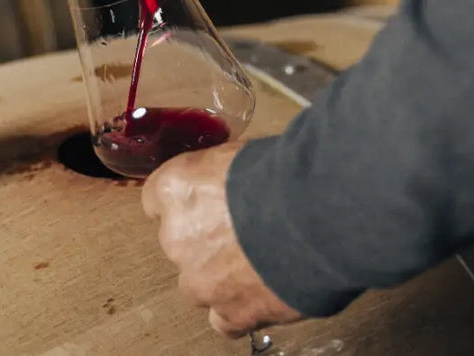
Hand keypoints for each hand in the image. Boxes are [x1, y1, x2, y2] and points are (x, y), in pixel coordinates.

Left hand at [142, 143, 303, 338]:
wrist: (314, 213)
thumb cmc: (282, 173)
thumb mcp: (239, 155)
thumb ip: (220, 177)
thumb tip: (231, 182)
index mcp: (174, 189)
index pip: (158, 199)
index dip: (187, 202)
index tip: (206, 202)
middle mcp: (176, 236)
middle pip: (181, 242)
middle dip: (207, 239)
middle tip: (246, 229)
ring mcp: (200, 280)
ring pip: (200, 282)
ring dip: (222, 275)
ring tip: (261, 261)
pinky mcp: (231, 313)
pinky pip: (226, 319)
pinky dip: (241, 309)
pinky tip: (263, 292)